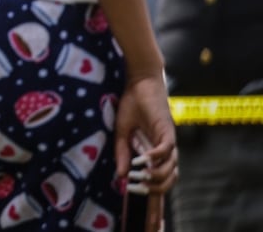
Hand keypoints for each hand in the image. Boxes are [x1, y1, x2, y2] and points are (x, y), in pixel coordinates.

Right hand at [115, 74, 177, 198]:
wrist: (139, 81)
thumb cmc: (132, 103)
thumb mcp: (122, 131)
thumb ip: (122, 152)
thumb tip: (122, 175)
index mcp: (155, 152)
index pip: (159, 180)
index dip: (155, 199)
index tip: (146, 213)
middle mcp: (165, 150)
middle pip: (169, 181)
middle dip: (157, 193)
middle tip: (139, 191)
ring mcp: (168, 141)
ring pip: (171, 169)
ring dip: (155, 176)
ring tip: (139, 174)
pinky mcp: (167, 130)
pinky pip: (166, 151)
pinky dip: (155, 158)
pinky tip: (143, 159)